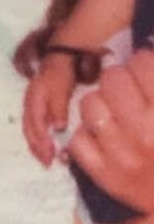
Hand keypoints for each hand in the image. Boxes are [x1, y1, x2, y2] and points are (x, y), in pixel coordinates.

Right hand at [23, 56, 74, 165]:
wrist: (61, 58)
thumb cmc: (61, 73)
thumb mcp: (61, 87)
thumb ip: (58, 107)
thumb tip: (58, 128)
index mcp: (33, 100)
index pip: (35, 124)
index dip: (42, 141)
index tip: (51, 155)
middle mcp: (29, 105)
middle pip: (29, 130)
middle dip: (37, 148)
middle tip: (48, 163)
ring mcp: (31, 107)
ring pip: (30, 130)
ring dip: (37, 146)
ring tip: (47, 160)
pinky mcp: (37, 109)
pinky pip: (34, 127)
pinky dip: (39, 139)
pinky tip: (47, 148)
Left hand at [68, 50, 153, 212]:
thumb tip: (146, 49)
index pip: (143, 63)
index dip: (143, 64)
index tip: (145, 73)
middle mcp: (145, 132)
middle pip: (113, 78)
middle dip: (120, 80)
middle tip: (128, 92)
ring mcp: (120, 154)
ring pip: (90, 103)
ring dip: (100, 104)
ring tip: (115, 115)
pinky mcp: (102, 174)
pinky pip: (77, 139)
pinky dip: (87, 137)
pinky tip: (104, 140)